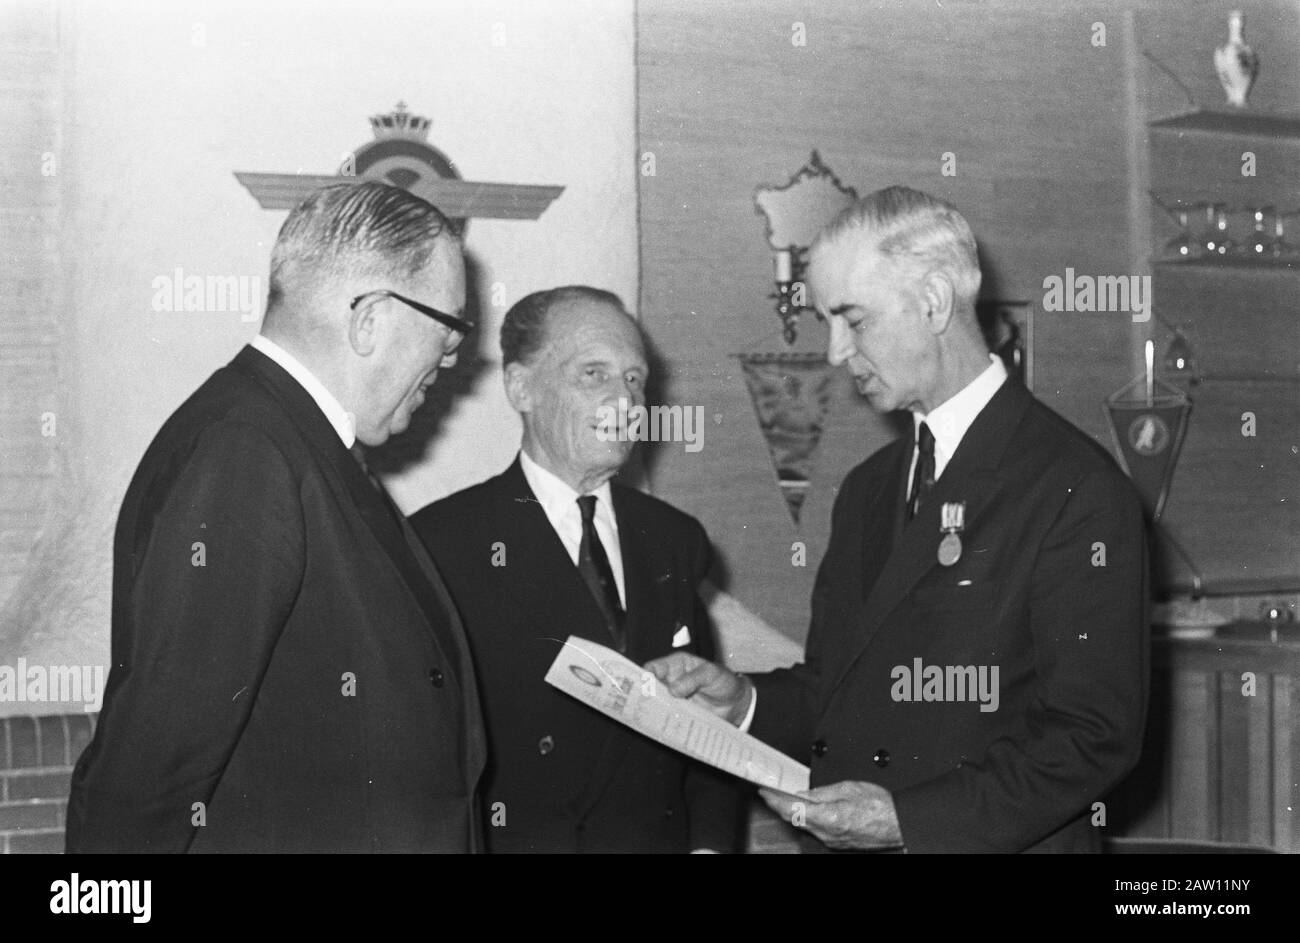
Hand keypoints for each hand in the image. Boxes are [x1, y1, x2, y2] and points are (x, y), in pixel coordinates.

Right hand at [644, 652, 752, 725]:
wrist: (736, 703)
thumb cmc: (723, 681)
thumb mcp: (711, 674)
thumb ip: (693, 678)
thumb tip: (673, 689)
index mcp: (675, 666)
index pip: (653, 668)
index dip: (645, 675)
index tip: (643, 686)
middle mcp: (670, 683)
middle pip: (650, 688)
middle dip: (644, 696)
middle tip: (644, 705)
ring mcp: (673, 701)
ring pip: (656, 705)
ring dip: (653, 712)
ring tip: (652, 719)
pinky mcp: (678, 716)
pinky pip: (667, 719)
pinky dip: (664, 724)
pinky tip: (663, 728)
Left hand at [759, 781, 903, 850]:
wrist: (900, 824)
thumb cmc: (882, 807)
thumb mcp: (848, 788)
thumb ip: (821, 792)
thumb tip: (802, 793)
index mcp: (829, 817)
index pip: (792, 809)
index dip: (774, 800)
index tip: (764, 791)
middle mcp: (828, 833)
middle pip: (794, 819)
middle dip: (779, 806)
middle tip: (769, 792)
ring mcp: (832, 841)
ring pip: (804, 825)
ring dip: (792, 812)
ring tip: (783, 797)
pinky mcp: (838, 843)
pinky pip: (816, 829)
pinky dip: (806, 818)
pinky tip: (805, 809)